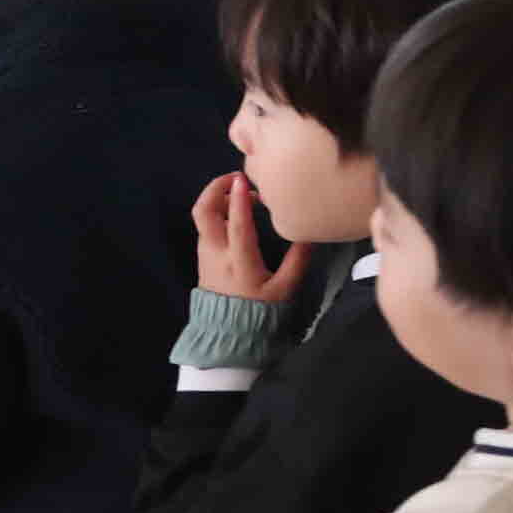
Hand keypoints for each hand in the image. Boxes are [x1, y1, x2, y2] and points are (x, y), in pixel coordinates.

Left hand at [193, 172, 312, 306]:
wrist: (227, 334)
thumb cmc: (258, 312)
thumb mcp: (284, 289)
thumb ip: (298, 260)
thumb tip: (309, 233)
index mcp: (239, 261)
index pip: (236, 225)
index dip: (239, 200)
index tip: (243, 179)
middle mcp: (217, 253)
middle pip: (203, 212)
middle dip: (215, 188)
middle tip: (237, 178)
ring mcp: (206, 253)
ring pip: (203, 216)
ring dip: (218, 198)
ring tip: (243, 194)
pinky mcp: (203, 256)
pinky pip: (206, 225)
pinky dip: (217, 210)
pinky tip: (236, 212)